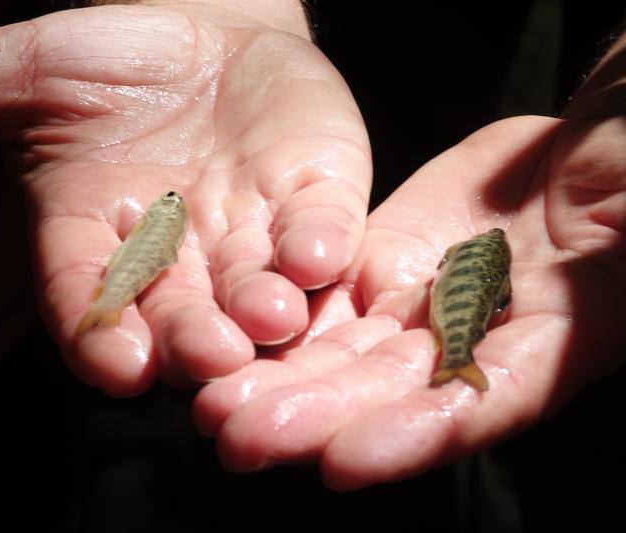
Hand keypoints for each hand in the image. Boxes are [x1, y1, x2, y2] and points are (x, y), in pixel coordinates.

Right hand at [0, 3, 369, 395]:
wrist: (207, 24)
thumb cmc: (112, 55)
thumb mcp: (17, 73)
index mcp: (100, 240)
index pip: (89, 301)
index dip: (97, 332)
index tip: (112, 368)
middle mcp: (176, 257)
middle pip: (177, 314)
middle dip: (189, 338)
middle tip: (202, 358)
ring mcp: (249, 235)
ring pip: (255, 290)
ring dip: (262, 309)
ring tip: (266, 320)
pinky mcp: (313, 201)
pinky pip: (322, 232)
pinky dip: (322, 244)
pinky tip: (320, 254)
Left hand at [193, 111, 625, 488]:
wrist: (581, 159)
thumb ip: (599, 271)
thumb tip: (575, 290)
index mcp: (546, 349)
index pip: (474, 406)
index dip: (411, 436)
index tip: (342, 463)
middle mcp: (466, 349)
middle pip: (384, 393)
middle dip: (312, 418)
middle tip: (236, 436)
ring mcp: (416, 310)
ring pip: (340, 353)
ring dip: (277, 382)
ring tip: (211, 404)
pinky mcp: (377, 270)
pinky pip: (324, 299)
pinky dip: (281, 322)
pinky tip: (228, 341)